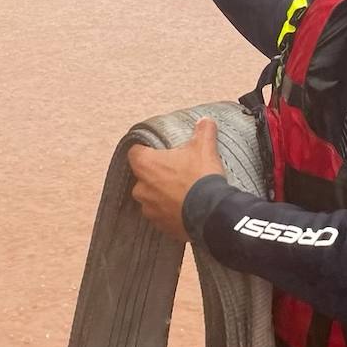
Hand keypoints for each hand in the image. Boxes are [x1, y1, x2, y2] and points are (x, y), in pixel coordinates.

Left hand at [129, 118, 224, 241]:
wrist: (211, 213)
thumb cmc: (200, 176)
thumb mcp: (204, 147)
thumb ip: (203, 131)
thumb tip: (205, 121)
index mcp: (146, 165)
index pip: (135, 152)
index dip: (146, 150)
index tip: (159, 151)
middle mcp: (141, 188)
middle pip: (144, 176)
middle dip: (157, 174)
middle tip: (176, 172)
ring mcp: (149, 209)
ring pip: (151, 197)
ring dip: (162, 194)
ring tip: (182, 192)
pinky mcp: (160, 225)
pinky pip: (161, 215)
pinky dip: (170, 211)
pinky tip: (185, 208)